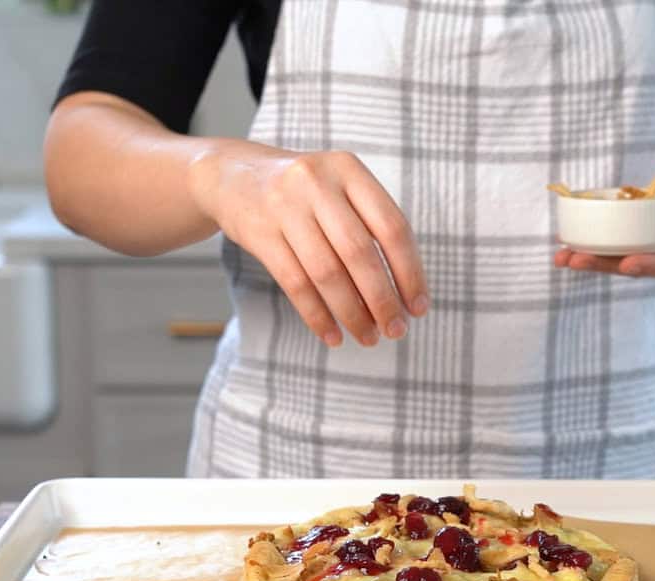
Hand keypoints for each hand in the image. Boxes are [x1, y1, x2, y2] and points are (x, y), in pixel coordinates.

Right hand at [188, 144, 426, 346]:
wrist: (235, 176)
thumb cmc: (306, 193)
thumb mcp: (340, 188)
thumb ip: (371, 225)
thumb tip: (404, 293)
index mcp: (348, 169)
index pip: (391, 226)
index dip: (410, 272)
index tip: (419, 307)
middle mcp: (317, 183)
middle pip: (359, 253)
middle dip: (382, 300)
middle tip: (396, 331)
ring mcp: (285, 207)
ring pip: (327, 273)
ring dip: (352, 313)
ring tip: (369, 337)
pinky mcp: (260, 233)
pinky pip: (295, 284)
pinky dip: (317, 315)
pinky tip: (333, 335)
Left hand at [553, 166, 654, 278]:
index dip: (651, 265)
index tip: (627, 263)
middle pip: (638, 269)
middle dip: (604, 266)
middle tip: (573, 260)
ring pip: (624, 265)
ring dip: (592, 262)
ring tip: (561, 257)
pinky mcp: (648, 254)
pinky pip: (621, 255)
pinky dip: (596, 252)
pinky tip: (569, 247)